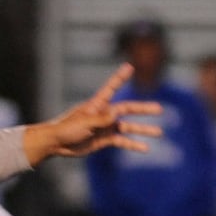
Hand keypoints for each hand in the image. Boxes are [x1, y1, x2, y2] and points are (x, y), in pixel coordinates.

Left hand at [27, 63, 163, 162]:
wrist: (56, 144)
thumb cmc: (66, 129)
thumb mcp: (85, 123)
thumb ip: (102, 118)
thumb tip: (118, 112)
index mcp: (97, 105)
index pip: (111, 88)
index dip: (120, 77)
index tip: (129, 66)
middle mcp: (103, 114)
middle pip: (127, 110)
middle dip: (143, 109)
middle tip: (159, 109)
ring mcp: (104, 127)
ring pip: (127, 127)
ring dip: (142, 129)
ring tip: (159, 132)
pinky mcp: (103, 139)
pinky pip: (121, 141)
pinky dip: (132, 144)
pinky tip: (145, 148)